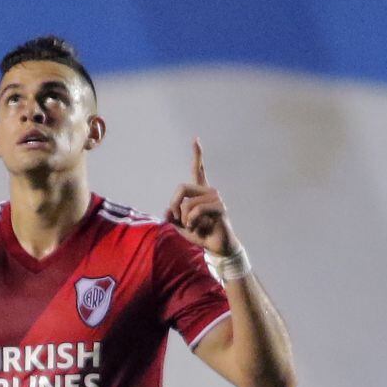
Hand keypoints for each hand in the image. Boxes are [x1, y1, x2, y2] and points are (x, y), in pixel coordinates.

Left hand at [165, 138, 239, 255]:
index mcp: (200, 193)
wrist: (217, 247)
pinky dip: (192, 222)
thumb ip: (172, 217)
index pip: (198, 170)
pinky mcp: (220, 208)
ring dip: (185, 220)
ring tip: (194, 227)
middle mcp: (209, 192)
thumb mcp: (180, 227)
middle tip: (175, 219)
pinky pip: (197, 210)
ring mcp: (216, 198)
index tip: (195, 139)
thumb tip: (167, 211)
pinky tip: (199, 228)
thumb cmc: (200, 234)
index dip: (197, 155)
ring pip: (187, 204)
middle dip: (173, 205)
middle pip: (181, 187)